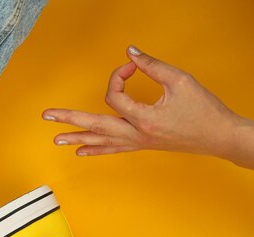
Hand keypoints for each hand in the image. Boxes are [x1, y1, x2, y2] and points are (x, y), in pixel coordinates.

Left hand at [42, 46, 253, 168]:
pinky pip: (113, 150)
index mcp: (143, 118)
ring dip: (77, 138)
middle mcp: (136, 134)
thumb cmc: (203, 110)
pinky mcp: (142, 146)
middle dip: (69, 119)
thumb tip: (130, 52)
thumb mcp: (180, 81)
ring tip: (56, 139)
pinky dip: (96, 150)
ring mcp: (137, 142)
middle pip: (95, 125)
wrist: (220, 136)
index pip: (115, 96)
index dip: (117, 77)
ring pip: (101, 141)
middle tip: (47, 116)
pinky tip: (82, 152)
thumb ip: (152, 65)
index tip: (129, 66)